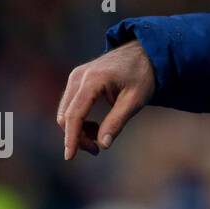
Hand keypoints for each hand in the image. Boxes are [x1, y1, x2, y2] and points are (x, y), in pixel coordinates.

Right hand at [56, 39, 156, 160]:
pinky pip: (70, 104)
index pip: (75, 115)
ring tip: (98, 137)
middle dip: (77, 136)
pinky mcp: (77, 79)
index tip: (69, 157)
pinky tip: (94, 126)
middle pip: (66, 115)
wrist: (145, 51)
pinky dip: (78, 119)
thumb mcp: (135, 100)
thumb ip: (117, 121)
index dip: (71, 137)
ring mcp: (76, 76)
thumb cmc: (143, 74)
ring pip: (65, 111)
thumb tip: (103, 145)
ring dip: (77, 129)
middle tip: (96, 150)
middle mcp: (79, 76)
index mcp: (93, 80)